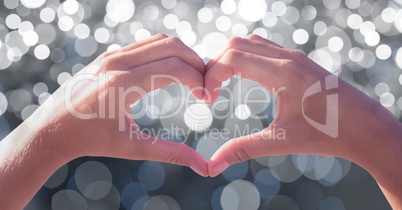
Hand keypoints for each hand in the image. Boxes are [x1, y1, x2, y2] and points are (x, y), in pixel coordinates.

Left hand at [27, 34, 208, 175]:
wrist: (52, 130)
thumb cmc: (90, 141)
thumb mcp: (132, 147)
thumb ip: (170, 152)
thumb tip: (202, 165)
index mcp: (124, 84)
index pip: (175, 68)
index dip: (199, 79)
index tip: (207, 97)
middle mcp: (117, 62)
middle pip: (172, 46)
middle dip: (196, 62)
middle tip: (205, 84)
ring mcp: (111, 55)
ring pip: (159, 40)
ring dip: (181, 55)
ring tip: (192, 77)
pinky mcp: (109, 55)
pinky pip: (145, 45)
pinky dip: (165, 53)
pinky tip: (170, 72)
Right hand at [204, 34, 399, 175]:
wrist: (365, 127)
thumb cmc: (327, 135)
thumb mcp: (281, 142)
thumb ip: (243, 149)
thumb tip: (212, 166)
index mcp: (282, 73)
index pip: (232, 58)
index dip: (211, 75)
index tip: (207, 98)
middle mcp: (286, 58)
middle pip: (236, 44)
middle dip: (215, 65)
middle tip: (210, 91)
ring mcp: (293, 56)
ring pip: (250, 42)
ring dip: (230, 58)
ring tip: (223, 84)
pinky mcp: (298, 59)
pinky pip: (263, 47)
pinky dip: (246, 56)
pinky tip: (245, 78)